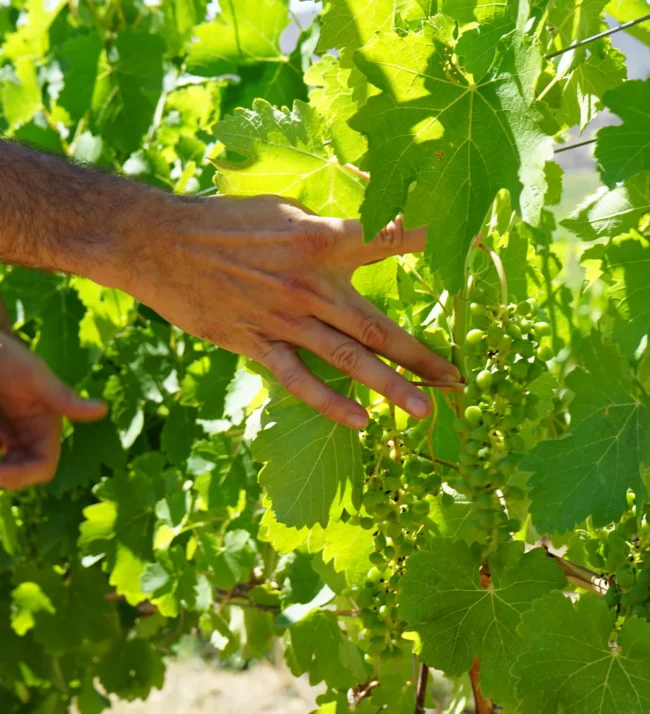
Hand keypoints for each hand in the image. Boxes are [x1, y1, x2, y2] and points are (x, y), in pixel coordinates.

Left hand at [0, 329, 107, 488]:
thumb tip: (103, 410)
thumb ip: (65, 397)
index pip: (42, 467)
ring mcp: (7, 435)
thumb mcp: (33, 376)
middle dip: (3, 473)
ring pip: (5, 466)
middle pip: (18, 473)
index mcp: (45, 426)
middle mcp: (27, 435)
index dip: (20, 476)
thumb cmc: (8, 354)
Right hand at [125, 195, 460, 428]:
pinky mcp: (256, 343)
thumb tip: (367, 229)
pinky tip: (360, 421)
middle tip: (455, 379)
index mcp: (321, 239)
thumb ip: (327, 225)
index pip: (390, 238)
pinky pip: (299, 380)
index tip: (472, 246)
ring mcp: (284, 319)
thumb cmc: (226, 221)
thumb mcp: (283, 208)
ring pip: (347, 359)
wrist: (161, 243)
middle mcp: (310, 284)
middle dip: (421, 354)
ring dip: (389, 386)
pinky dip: (330, 403)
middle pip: (378, 325)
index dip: (431, 239)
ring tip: (423, 411)